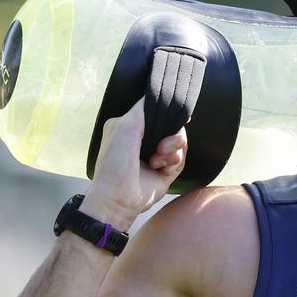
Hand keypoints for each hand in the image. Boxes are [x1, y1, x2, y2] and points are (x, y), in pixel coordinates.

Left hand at [82, 98, 187, 229]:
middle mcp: (143, 139)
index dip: (167, 113)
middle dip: (172, 135)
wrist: (118, 198)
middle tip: (161, 146)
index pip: (155, 112)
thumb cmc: (115, 163)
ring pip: (180, 142)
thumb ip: (143, 108)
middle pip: (172, 126)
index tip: (174, 114)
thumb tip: (161, 99)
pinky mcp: (166, 171)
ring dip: (172, 150)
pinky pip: (181, 158)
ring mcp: (156, 155)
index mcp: (130, 126)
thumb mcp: (125, 126)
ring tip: (157, 160)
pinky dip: (174, 162)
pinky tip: (161, 169)